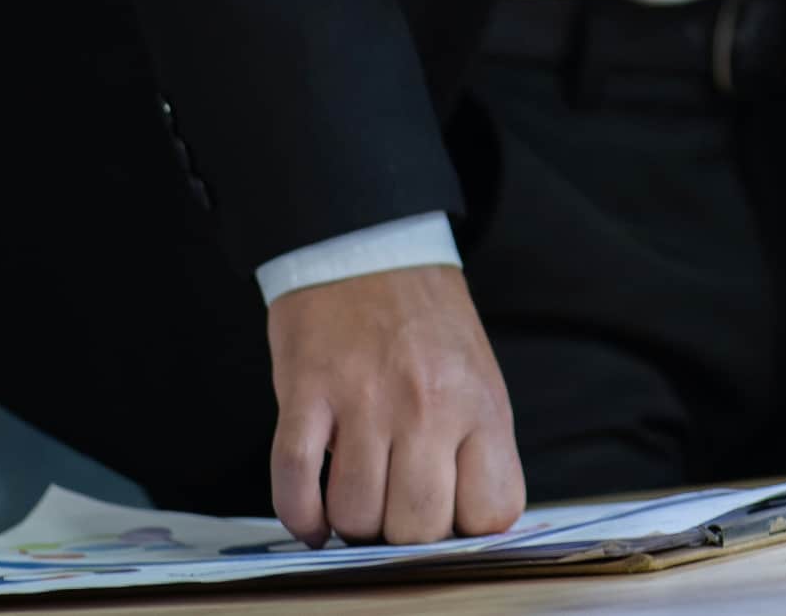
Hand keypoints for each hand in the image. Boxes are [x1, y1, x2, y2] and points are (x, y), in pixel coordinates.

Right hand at [266, 264, 525, 544]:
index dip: (466, 529)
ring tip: (354, 499)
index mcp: (481, 405)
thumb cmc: (428, 327)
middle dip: (402, 535)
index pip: (490, 511)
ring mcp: (364, 398)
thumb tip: (468, 528)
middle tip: (393, 509)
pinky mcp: (307, 392)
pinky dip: (299, 516)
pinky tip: (310, 519)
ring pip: (354, 513)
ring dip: (350, 523)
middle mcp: (428, 404)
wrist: (369, 249)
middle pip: (416, 526)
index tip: (447, 518)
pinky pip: (295, 482)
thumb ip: (478, 451)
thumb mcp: (479, 381)